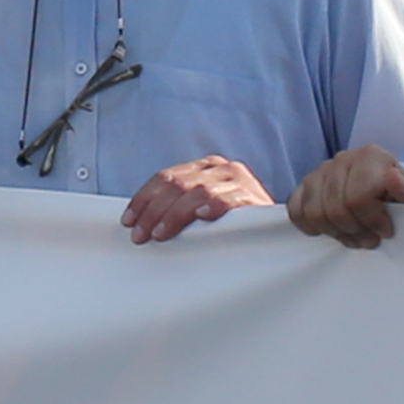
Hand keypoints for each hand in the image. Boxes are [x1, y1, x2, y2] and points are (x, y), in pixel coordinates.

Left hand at [120, 156, 269, 242]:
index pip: (164, 177)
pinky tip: (202, 217)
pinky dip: (213, 205)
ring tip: (160, 235)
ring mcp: (237, 179)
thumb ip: (177, 206)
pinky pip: (229, 198)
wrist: (276, 230)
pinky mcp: (253, 195)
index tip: (127, 221)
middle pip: (175, 184)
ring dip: (174, 215)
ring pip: (196, 191)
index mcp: (203, 167)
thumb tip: (139, 222)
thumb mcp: (200, 209)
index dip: (143, 199)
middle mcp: (218, 167)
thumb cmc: (231, 224)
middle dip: (152, 211)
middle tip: (139, 236)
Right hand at [287, 145, 403, 249]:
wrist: (388, 194)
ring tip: (354, 235)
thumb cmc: (400, 198)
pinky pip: (296, 210)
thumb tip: (394, 179)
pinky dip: (311, 225)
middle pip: (335, 209)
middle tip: (370, 239)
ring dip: (335, 232)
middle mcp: (343, 159)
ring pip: (314, 213)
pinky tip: (331, 228)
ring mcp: (321, 171)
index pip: (357, 197)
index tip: (385, 230)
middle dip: (354, 231)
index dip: (372, 221)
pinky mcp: (305, 185)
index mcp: (371, 157)